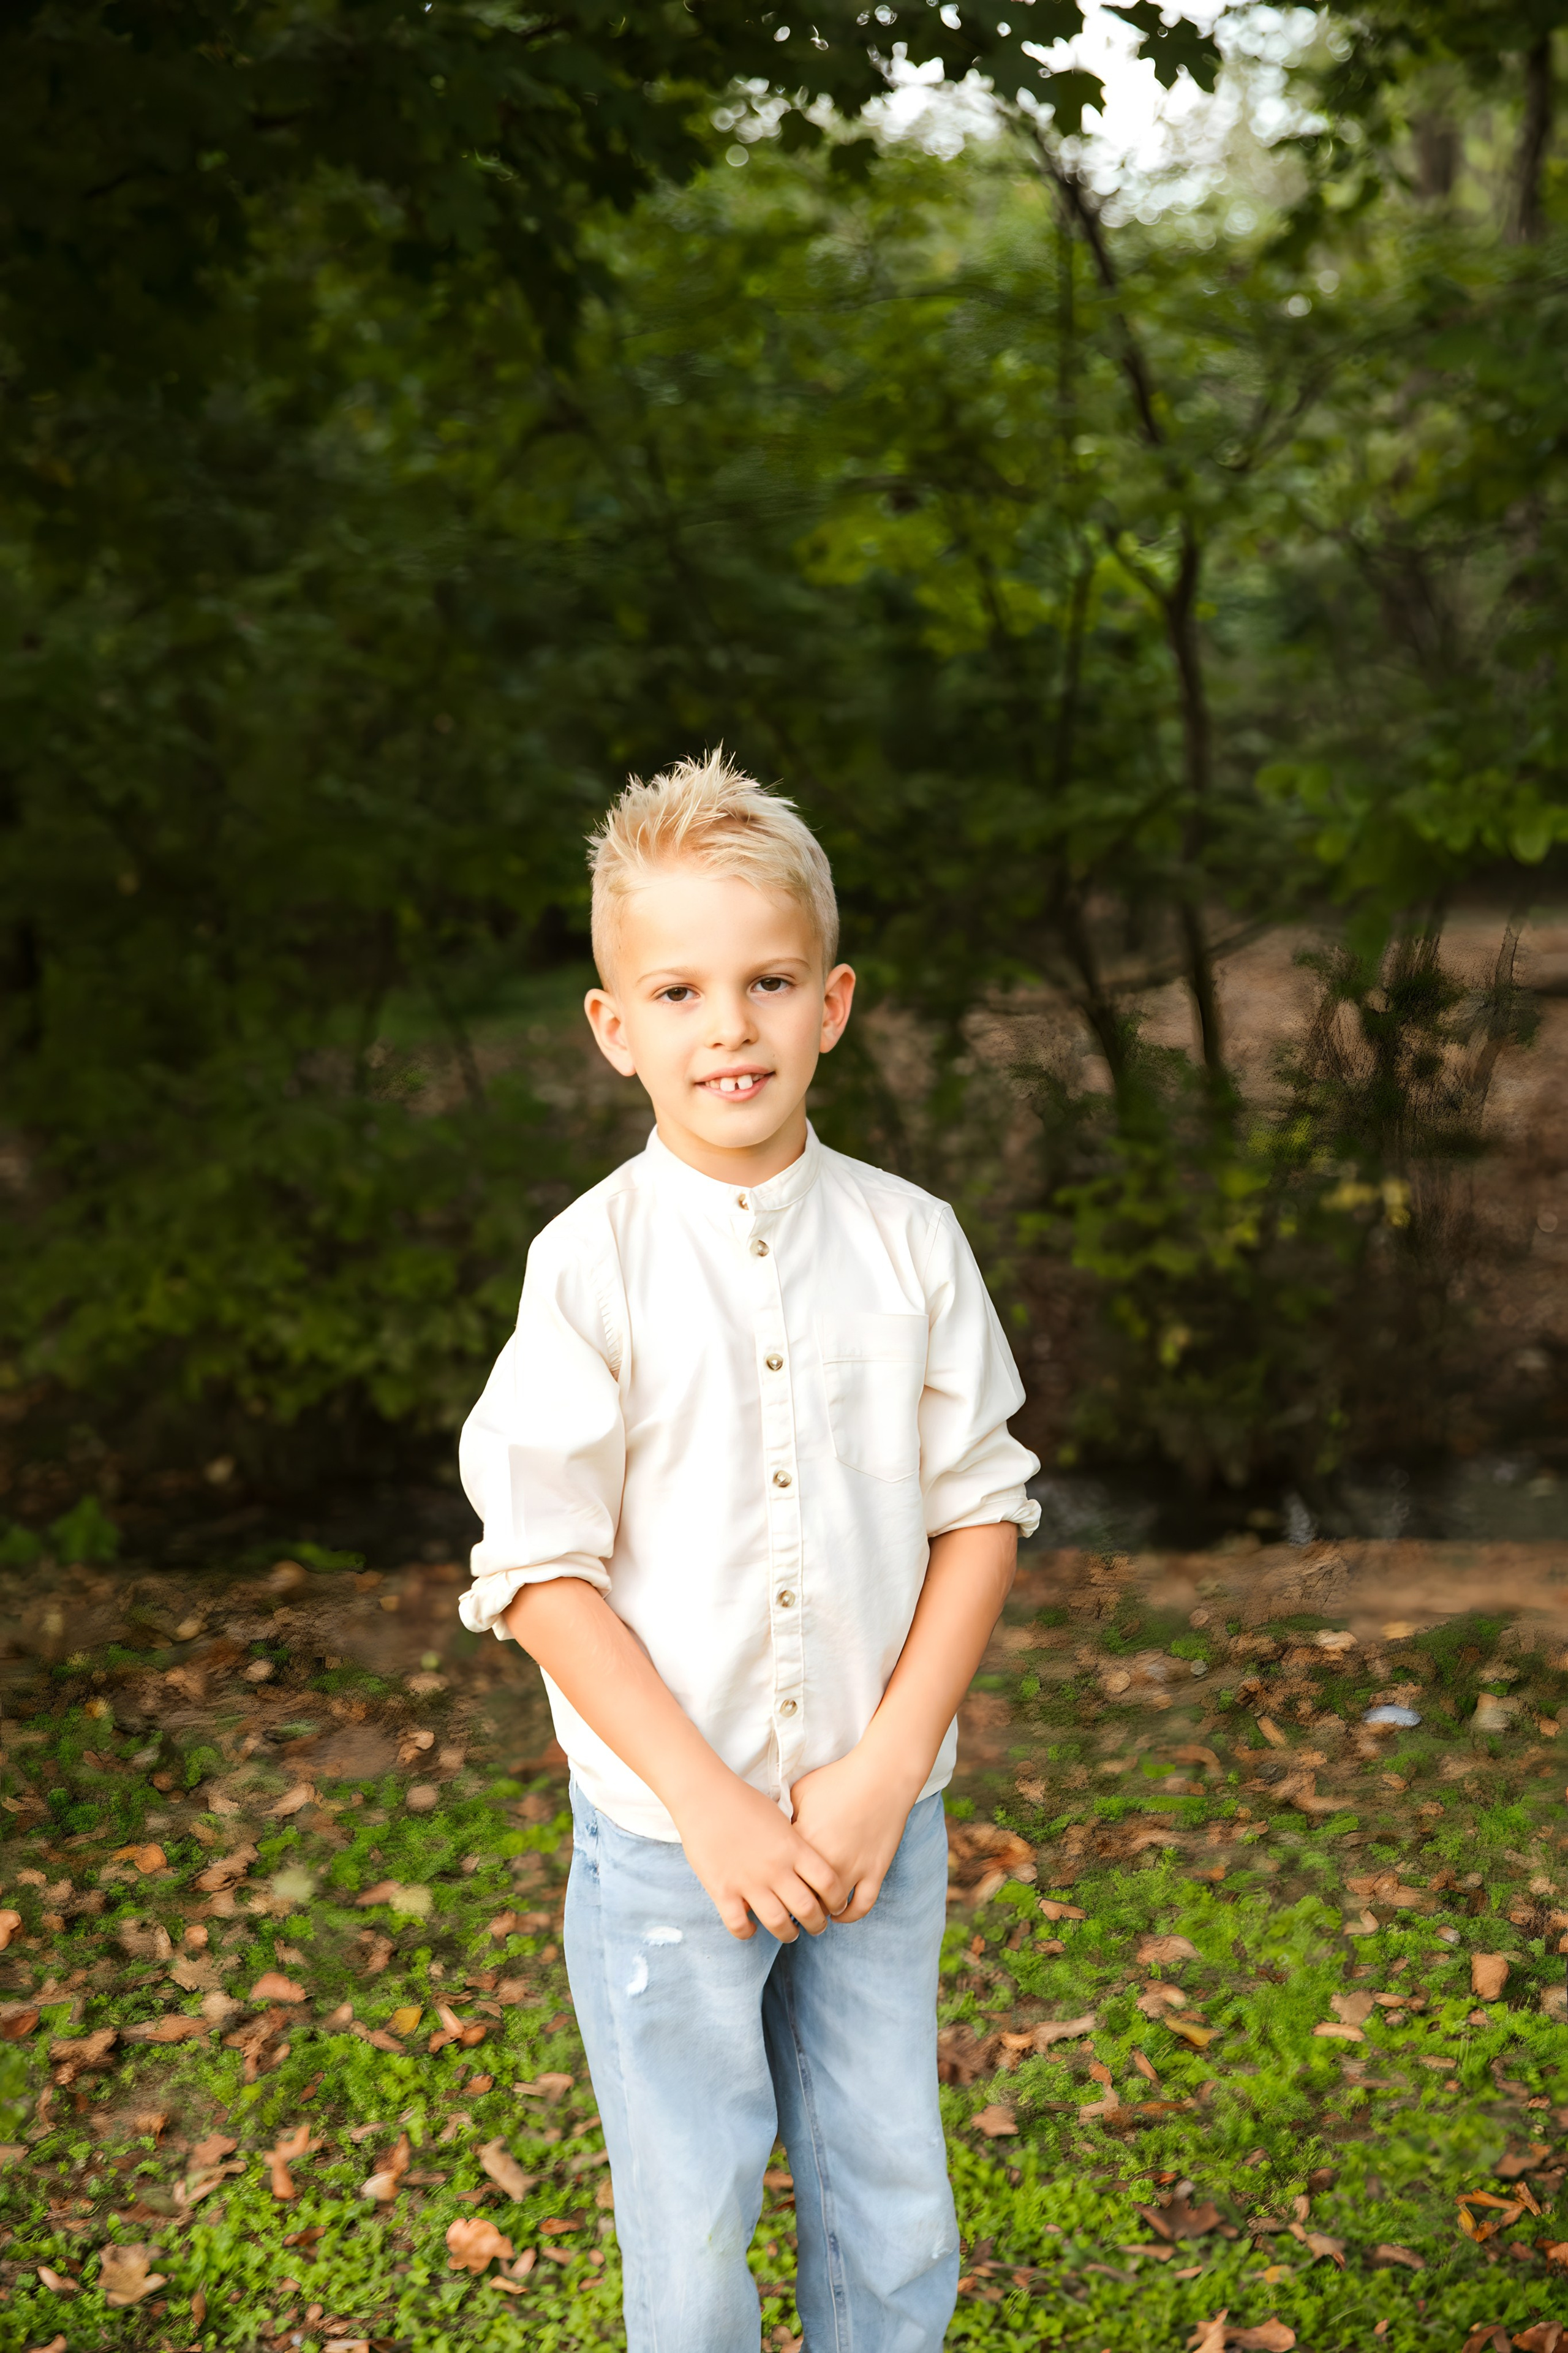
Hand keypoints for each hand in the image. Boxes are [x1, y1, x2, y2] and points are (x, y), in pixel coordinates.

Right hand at [672, 1766, 847, 1942]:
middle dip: (817, 1924)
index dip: (837, 1900)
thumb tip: (804, 1865)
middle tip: (816, 1926)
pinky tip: (750, 1928)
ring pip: (778, 1923)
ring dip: (788, 1934)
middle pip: (808, 1909)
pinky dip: (747, 1933)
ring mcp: (749, 1881)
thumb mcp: (780, 1818)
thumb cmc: (744, 1802)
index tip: (836, 1906)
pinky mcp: (723, 1890)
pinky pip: (738, 1925)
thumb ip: (794, 1844)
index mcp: (793, 1848)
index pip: (828, 1883)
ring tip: (790, 1933)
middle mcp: (775, 1868)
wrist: (705, 1795)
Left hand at [788, 1744, 918, 1925]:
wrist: (881, 1776)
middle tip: (788, 1902)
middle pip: (802, 1899)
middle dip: (793, 1903)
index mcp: (803, 1843)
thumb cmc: (838, 1779)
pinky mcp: (875, 1873)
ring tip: (812, 1910)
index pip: (780, 1876)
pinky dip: (849, 1915)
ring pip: (830, 1909)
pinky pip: (861, 1907)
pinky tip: (839, 1913)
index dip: (774, 1883)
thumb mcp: (801, 1792)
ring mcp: (853, 1870)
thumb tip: (774, 1834)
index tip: (770, 1886)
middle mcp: (827, 1863)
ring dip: (820, 1912)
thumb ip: (785, 1816)